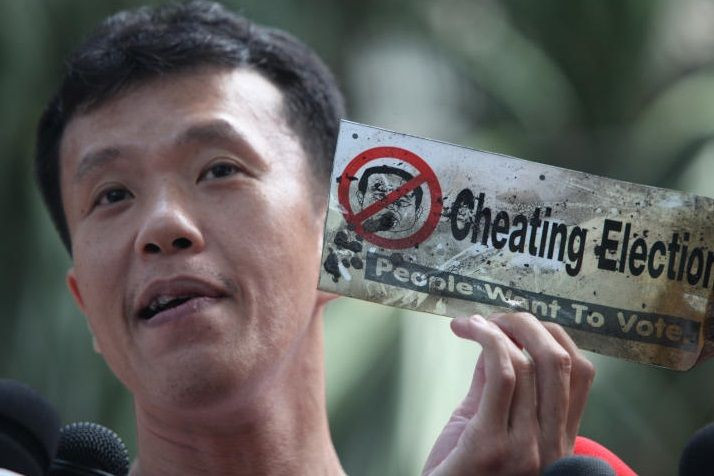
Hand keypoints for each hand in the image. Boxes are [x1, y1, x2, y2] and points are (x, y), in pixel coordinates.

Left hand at [422, 313, 594, 475]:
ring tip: (474, 323)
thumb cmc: (461, 471)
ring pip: (528, 364)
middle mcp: (552, 444)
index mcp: (559, 438)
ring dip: (499, 328)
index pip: (581, 374)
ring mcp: (526, 447)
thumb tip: (498, 340)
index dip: (555, 336)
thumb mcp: (486, 424)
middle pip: (560, 361)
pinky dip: (486, 341)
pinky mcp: (492, 445)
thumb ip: (496, 386)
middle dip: (529, 324)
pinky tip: (468, 330)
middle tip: (498, 316)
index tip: (522, 324)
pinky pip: (501, 375)